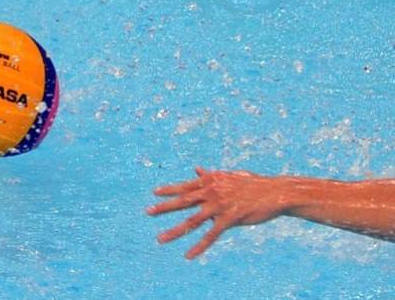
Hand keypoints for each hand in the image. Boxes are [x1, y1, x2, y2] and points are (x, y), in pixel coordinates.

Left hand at [147, 167, 285, 258]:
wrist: (275, 192)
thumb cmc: (253, 184)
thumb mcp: (229, 176)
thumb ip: (211, 176)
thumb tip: (197, 169)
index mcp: (211, 181)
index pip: (186, 186)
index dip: (170, 189)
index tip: (155, 192)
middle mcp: (212, 192)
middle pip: (183, 201)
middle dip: (164, 207)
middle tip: (148, 211)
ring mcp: (219, 206)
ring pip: (192, 221)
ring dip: (175, 231)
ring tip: (160, 238)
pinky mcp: (230, 219)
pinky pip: (211, 235)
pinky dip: (199, 246)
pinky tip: (188, 255)